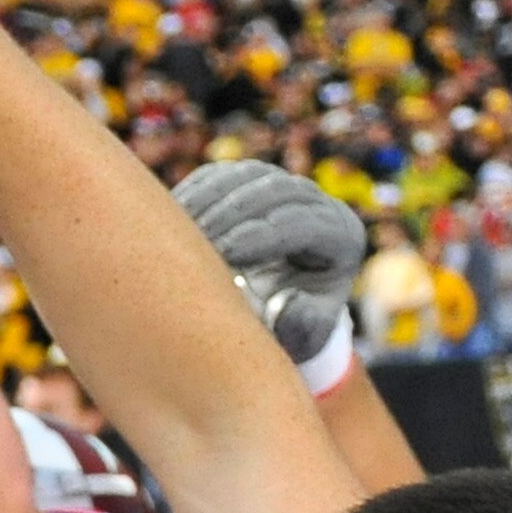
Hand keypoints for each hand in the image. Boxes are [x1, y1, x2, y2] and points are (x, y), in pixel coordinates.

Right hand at [172, 161, 366, 363]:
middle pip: (276, 191)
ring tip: (175, 226)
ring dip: (208, 199)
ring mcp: (282, 186)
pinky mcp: (250, 181)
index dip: (261, 236)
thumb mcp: (302, 337)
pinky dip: (195, 191)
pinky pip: (221, 175)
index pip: (303, 224)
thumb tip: (290, 302)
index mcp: (342, 238)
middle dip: (231, 214)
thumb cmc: (290, 326)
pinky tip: (170, 214)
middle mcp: (318, 203)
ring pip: (247, 175)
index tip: (221, 255)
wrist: (276, 309)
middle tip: (192, 238)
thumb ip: (301, 326)